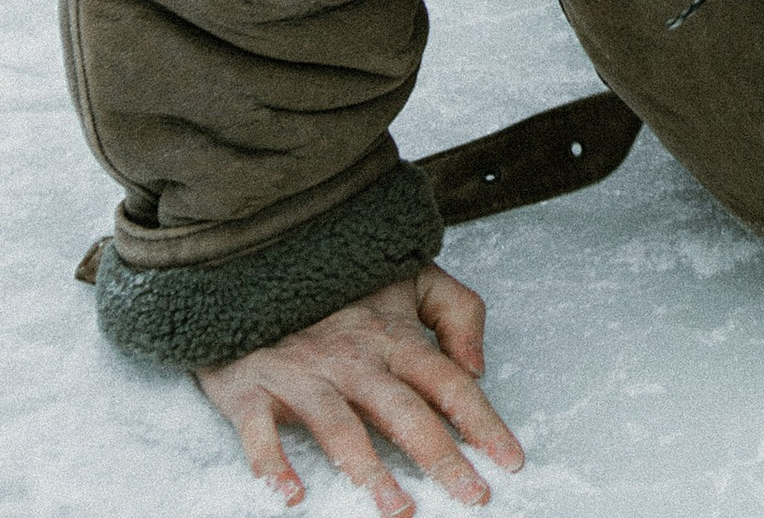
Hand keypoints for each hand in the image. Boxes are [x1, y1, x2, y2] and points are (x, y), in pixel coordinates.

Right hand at [196, 263, 521, 510]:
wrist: (256, 269)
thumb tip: (478, 367)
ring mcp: (302, 374)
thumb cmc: (339, 288)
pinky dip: (273, 463)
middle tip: (472, 496)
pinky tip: (293, 495)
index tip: (510, 460)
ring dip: (369, 471)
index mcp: (392, 337)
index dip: (482, 420)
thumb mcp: (410, 279)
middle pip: (404, 411)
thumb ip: (456, 312)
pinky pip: (260, 432)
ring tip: (400, 511)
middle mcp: (352, 358)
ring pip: (340, 427)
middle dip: (441, 456)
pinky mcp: (253, 388)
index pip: (448, 381)